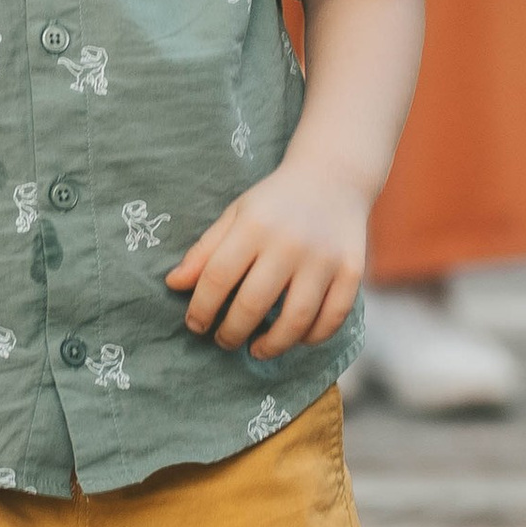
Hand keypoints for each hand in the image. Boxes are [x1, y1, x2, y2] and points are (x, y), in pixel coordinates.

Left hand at [165, 152, 371, 360]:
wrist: (334, 176)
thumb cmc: (275, 201)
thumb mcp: (236, 214)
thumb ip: (205, 250)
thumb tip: (173, 285)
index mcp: (255, 225)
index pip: (218, 277)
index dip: (201, 308)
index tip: (195, 325)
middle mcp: (290, 243)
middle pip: (253, 304)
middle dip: (231, 332)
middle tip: (224, 340)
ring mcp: (325, 259)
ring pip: (296, 320)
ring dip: (272, 345)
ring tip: (256, 350)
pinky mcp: (352, 270)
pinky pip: (333, 318)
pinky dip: (312, 337)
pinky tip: (296, 339)